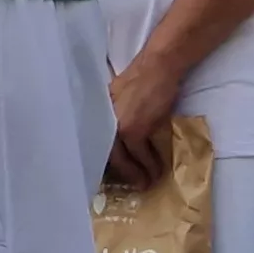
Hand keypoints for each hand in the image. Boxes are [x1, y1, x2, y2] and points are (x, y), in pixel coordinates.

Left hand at [106, 58, 183, 186]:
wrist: (157, 67)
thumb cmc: (141, 79)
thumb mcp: (117, 98)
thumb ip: (114, 116)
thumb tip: (116, 136)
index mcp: (96, 114)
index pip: (95, 143)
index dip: (104, 162)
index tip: (112, 177)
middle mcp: (102, 122)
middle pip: (108, 156)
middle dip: (122, 173)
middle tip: (134, 184)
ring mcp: (117, 127)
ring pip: (125, 159)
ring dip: (138, 173)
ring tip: (147, 183)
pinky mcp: (133, 130)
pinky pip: (141, 155)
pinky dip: (149, 166)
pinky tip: (155, 172)